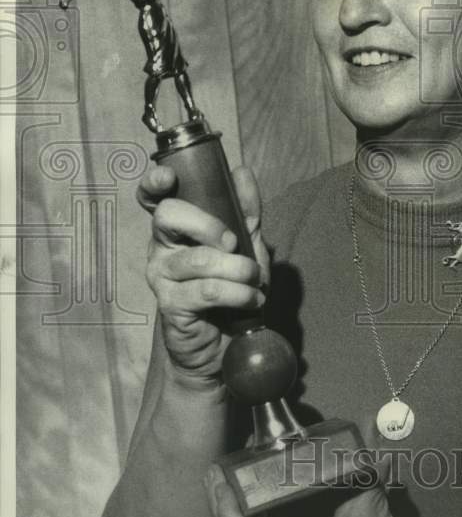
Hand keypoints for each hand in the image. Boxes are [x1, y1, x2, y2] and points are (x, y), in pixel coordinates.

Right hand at [137, 164, 268, 381]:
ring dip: (238, 268)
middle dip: (209, 224)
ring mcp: (162, 277)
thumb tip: (241, 172)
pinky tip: (252, 300)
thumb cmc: (231, 287)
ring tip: (254, 280)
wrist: (224, 344)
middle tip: (234, 244)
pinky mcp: (171, 306)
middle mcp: (162, 248)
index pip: (152, 198)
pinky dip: (240, 294)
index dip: (154, 183)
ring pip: (198, 259)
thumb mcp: (246, 245)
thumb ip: (246, 211)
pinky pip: (208, 290)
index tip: (169, 179)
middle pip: (169, 216)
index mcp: (177, 228)